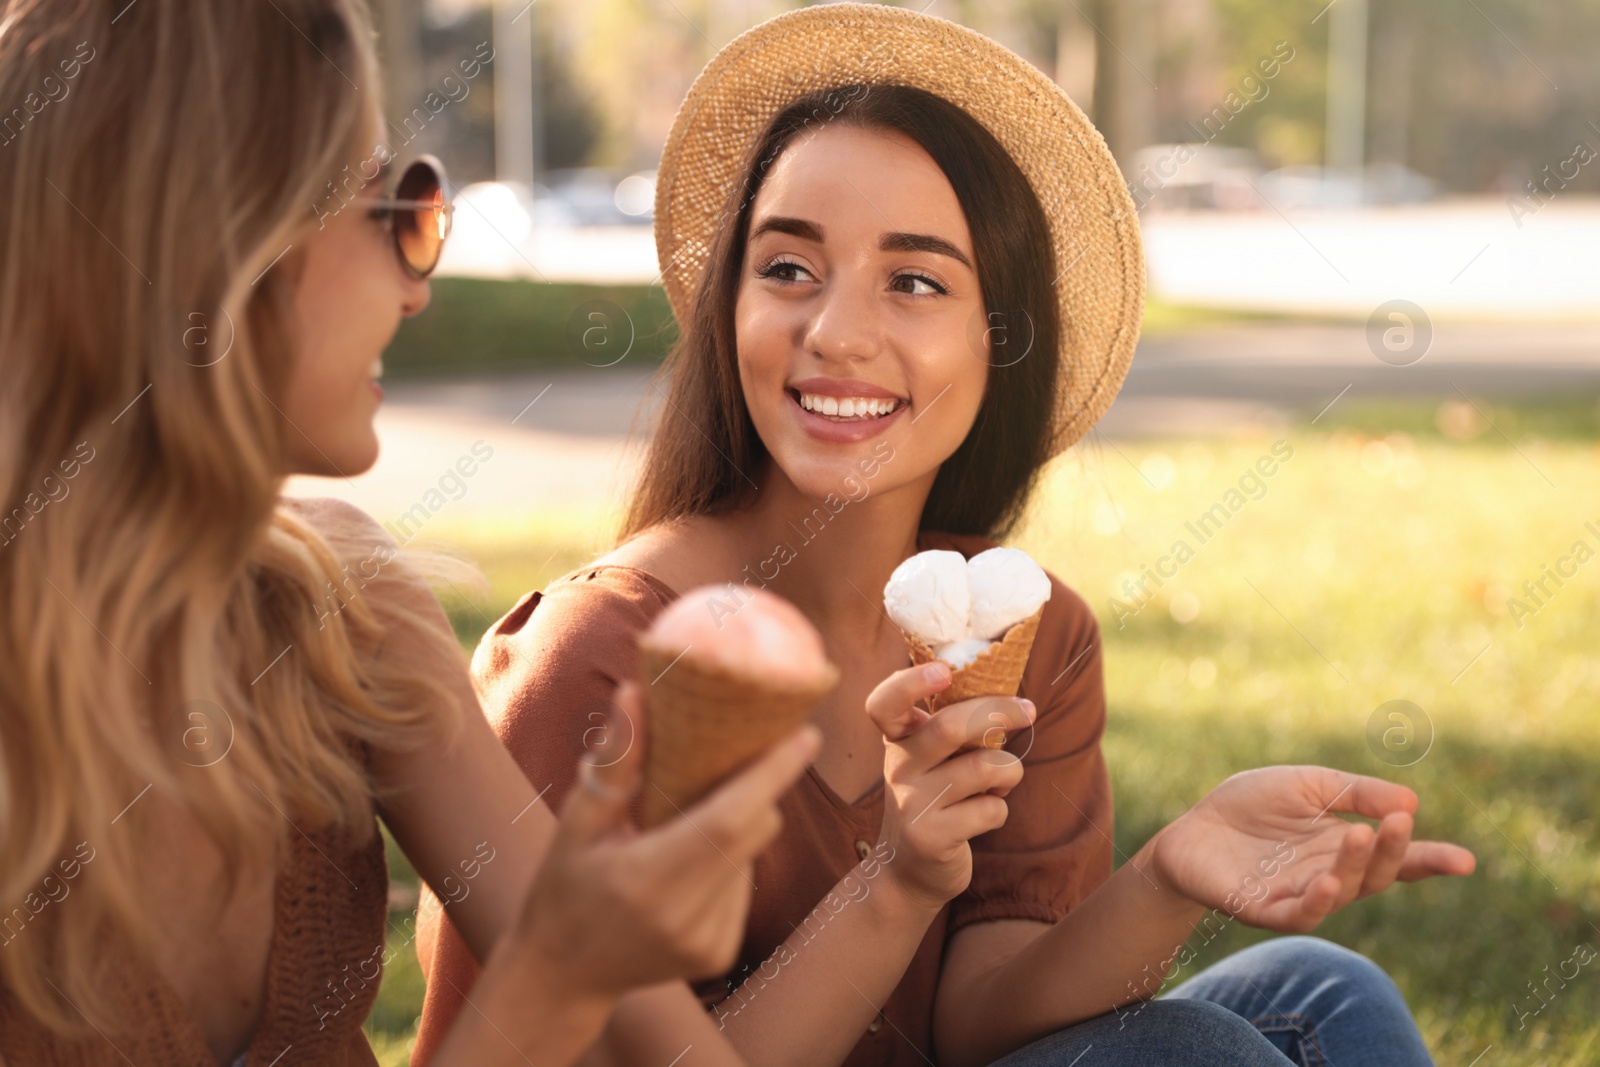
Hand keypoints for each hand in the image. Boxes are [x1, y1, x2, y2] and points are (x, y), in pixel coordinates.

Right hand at [511, 680, 820, 1000]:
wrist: (562, 976)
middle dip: (755, 790)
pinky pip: (743, 885)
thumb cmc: (563, 887)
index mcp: (646, 880)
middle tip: (732, 760)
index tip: (805, 735)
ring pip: (751, 856)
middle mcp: (685, 918)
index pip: (727, 822)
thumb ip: (614, 761)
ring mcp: (707, 943)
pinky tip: (685, 870)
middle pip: (753, 832)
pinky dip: (726, 863)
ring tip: (681, 828)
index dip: (771, 776)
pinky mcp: (719, 955)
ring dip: (734, 828)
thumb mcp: (576, 823)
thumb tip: (636, 692)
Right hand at [865, 663, 1034, 911]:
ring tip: (1003, 780)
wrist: (908, 872)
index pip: (885, 703)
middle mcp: (898, 766)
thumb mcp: (930, 759)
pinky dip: (1000, 809)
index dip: (910, 682)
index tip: (944, 671)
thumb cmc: (934, 799)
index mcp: (898, 739)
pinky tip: (986, 813)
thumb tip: (1010, 696)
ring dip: (1010, 771)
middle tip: (1028, 711)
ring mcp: (911, 803)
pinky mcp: (931, 836)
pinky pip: (990, 810)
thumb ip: (952, 728)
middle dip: (1000, 712)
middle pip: (950, 726)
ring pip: (984, 767)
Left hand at [1145, 766, 1475, 931]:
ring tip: (1360, 836)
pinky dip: (1315, 901)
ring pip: (1340, 892)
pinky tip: (1326, 882)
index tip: (1467, 861)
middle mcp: (1331, 876)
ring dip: (1354, 868)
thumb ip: (1355, 792)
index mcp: (1345, 847)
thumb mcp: (1308, 784)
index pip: (1396, 858)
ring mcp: (1300, 896)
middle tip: (1396, 822)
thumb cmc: (1250, 806)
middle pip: (1374, 874)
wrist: (1190, 830)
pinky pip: (1298, 914)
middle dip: (1391, 851)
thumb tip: (1412, 802)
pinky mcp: (1265, 909)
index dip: (1430, 860)